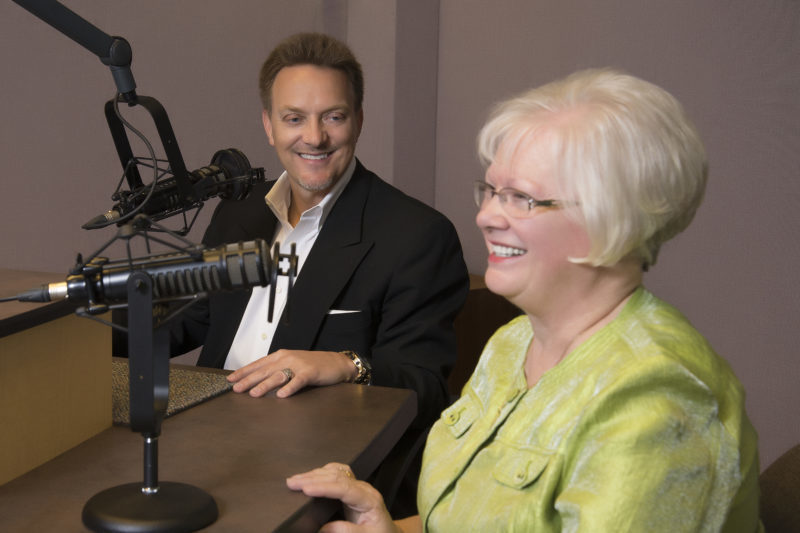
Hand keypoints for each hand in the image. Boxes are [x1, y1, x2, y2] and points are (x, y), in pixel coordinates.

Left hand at [227, 349, 356, 397]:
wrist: (336, 363)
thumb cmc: (313, 365)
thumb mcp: (292, 364)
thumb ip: (277, 370)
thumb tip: (257, 380)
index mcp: (281, 356)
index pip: (258, 364)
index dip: (244, 372)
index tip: (231, 380)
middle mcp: (287, 358)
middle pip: (264, 370)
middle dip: (249, 380)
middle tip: (236, 389)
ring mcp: (299, 365)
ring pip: (278, 375)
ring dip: (265, 385)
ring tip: (254, 394)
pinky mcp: (310, 373)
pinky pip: (298, 381)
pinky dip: (289, 388)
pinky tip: (281, 395)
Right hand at [286, 463, 398, 532]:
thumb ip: (346, 532)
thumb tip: (322, 528)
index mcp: (369, 500)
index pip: (344, 488)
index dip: (324, 487)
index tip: (306, 489)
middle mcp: (363, 488)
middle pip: (337, 477)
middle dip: (313, 478)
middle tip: (292, 482)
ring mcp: (358, 486)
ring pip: (335, 472)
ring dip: (314, 473)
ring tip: (295, 478)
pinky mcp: (352, 487)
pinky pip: (337, 473)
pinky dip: (322, 472)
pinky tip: (312, 474)